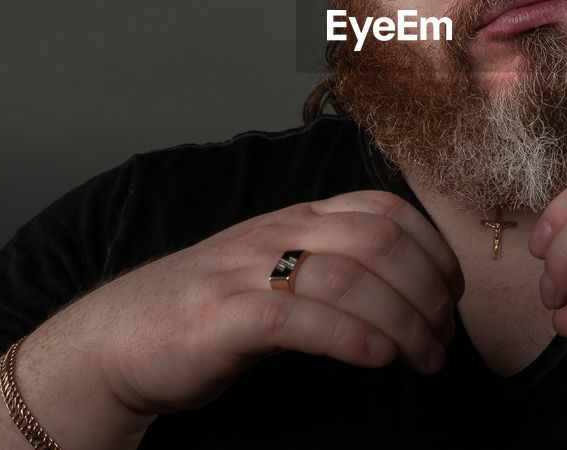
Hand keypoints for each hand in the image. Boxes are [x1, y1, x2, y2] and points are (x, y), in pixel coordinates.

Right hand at [39, 190, 462, 415]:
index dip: (433, 247)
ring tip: (422, 357)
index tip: (452, 292)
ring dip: (401, 319)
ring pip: (346, 276)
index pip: (384, 209)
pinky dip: (347, 336)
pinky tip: (377, 357)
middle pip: (377, 239)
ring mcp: (246, 272)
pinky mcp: (221, 318)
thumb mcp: (279, 273)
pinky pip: (296, 317)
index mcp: (296, 219)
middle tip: (442, 337)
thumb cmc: (208, 312)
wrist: (114, 340)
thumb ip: (334, 268)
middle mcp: (277, 234)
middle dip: (427, 289)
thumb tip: (409, 291)